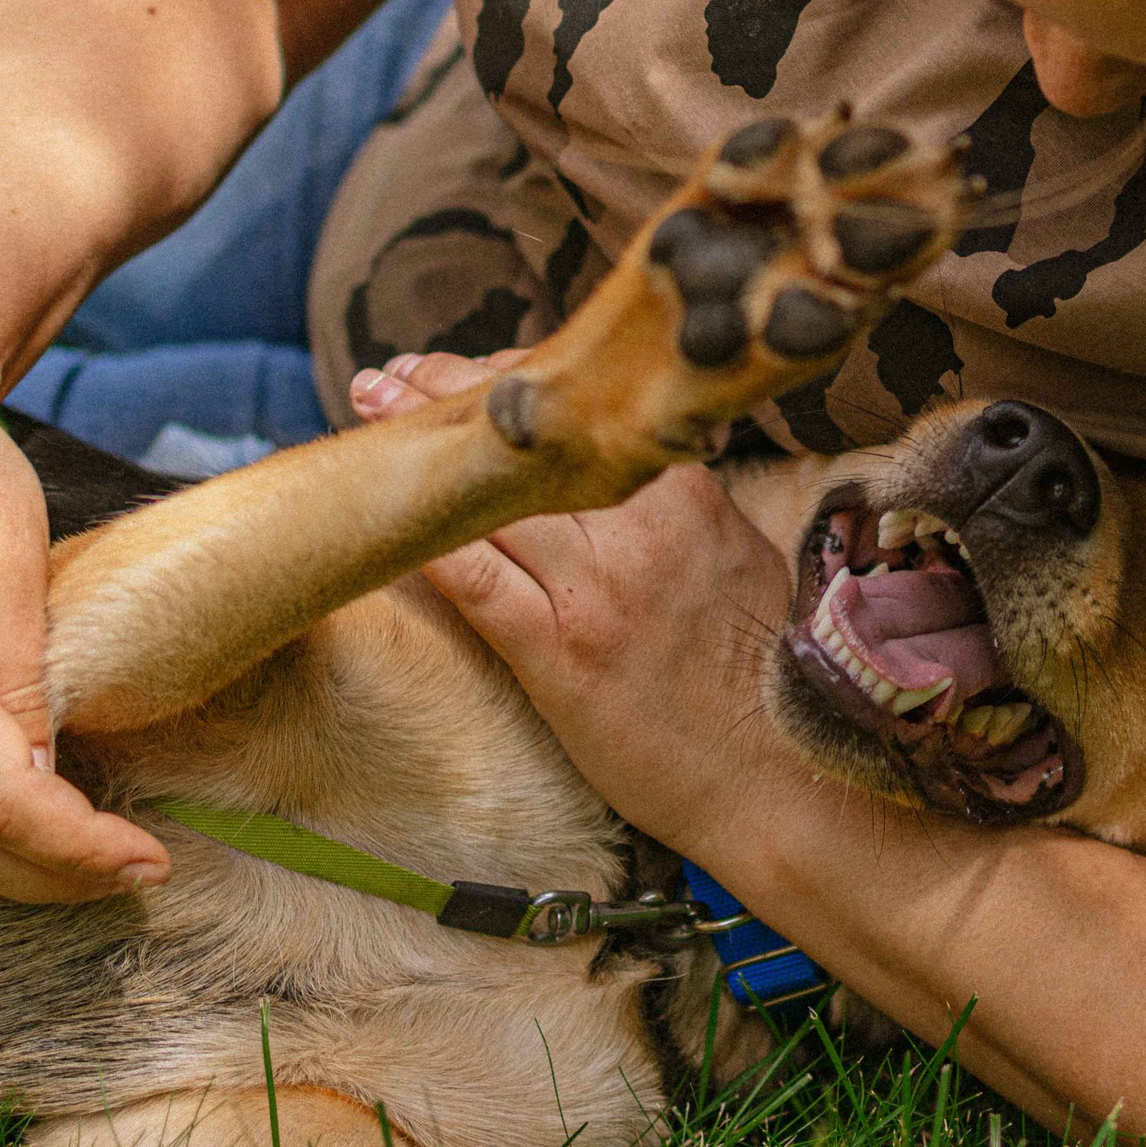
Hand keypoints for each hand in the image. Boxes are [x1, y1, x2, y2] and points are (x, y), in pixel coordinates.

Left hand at [351, 353, 795, 853]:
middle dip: (447, 392)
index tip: (461, 369)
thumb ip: (682, 506)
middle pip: (528, 438)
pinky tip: (380, 515)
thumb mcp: (741, 558)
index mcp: (686, 494)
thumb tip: (633, 469)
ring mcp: (598, 587)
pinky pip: (474, 581)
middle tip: (385, 376)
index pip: (585, 411)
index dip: (510, 378)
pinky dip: (424, 541)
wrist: (778, 777)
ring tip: (366, 412)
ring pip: (492, 492)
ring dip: (420, 450)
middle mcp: (641, 526)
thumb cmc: (764, 674)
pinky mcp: (562, 654)